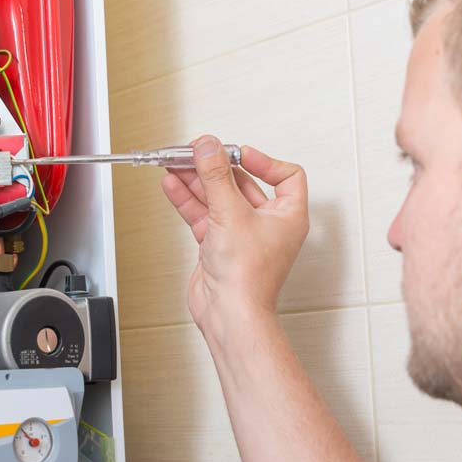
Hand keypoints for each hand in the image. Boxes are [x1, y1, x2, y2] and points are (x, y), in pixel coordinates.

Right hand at [162, 135, 308, 334]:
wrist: (229, 313)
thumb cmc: (247, 277)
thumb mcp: (231, 213)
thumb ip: (216, 176)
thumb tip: (208, 147)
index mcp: (288, 215)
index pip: (286, 176)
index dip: (264, 161)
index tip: (239, 154)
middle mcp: (267, 224)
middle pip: (243, 183)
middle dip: (217, 167)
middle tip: (196, 152)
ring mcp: (242, 235)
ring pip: (219, 197)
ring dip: (198, 180)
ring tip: (177, 163)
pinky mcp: (219, 245)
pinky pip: (204, 214)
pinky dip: (188, 199)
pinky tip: (173, 185)